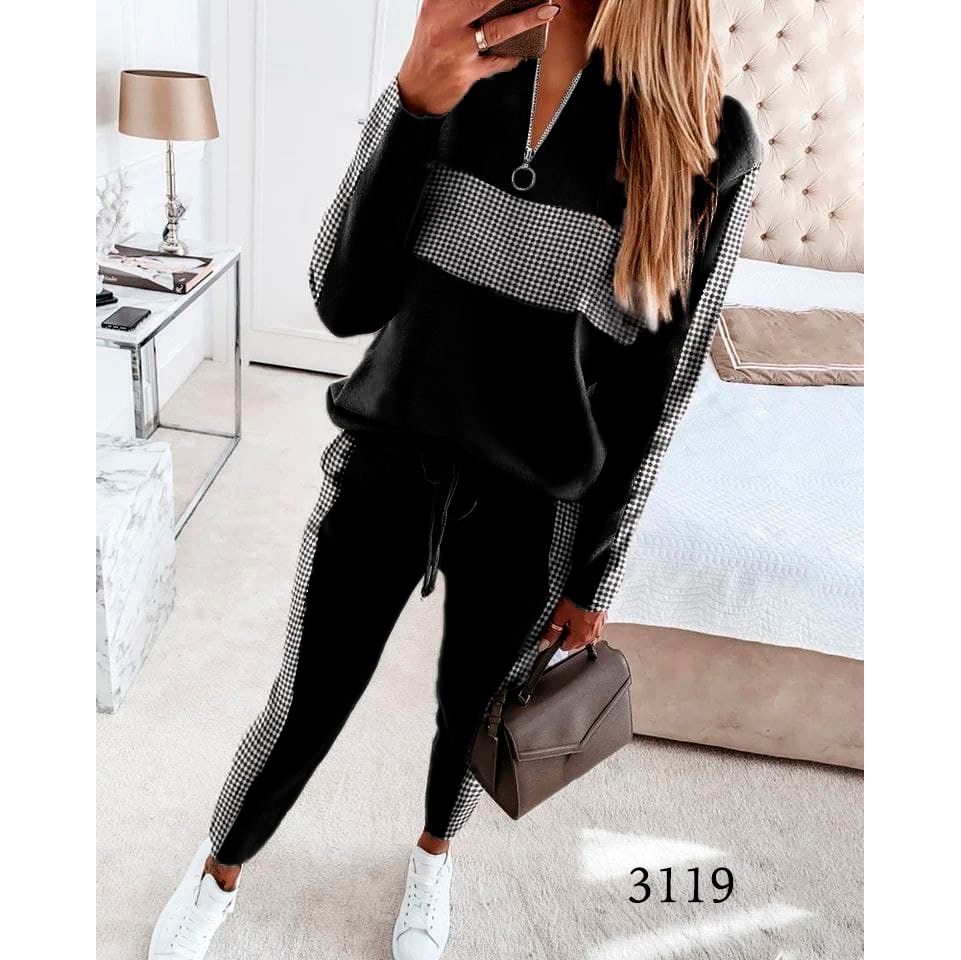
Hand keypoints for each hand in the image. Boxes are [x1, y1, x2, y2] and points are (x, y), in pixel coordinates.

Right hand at [396, 0, 560, 116]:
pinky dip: (514, 55)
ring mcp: (457, 49)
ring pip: (498, 29)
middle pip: (485, 0)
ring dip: (528, 19)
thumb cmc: (430, 50)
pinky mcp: (467, 72)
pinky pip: (499, 61)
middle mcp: (445, 23)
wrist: (416, 90)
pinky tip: (524, 49)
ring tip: (548, 10)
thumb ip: (458, 3)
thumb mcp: (435, 16)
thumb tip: (496, 2)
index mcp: (437, 4)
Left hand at [537, 597, 607, 652]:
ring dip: (580, 631)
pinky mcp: (603, 619)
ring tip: (574, 617)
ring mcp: (599, 628)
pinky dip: (589, 624)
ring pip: (586, 637)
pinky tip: (584, 614)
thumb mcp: (560, 616)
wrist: (594, 587)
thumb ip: (552, 632)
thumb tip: (544, 645)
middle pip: (576, 644)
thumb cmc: (578, 600)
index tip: (557, 629)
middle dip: (569, 636)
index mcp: (580, 637)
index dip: (558, 639)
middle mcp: (591, 636)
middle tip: (565, 621)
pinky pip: (594, 628)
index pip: (565, 647)